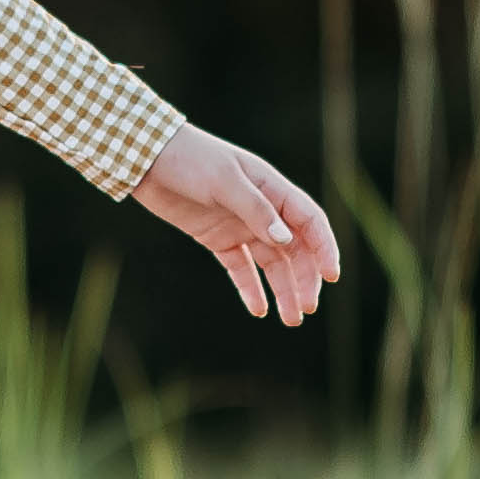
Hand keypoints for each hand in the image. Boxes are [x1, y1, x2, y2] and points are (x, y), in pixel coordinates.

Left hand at [131, 125, 340, 325]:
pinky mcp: (217, 239)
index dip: (324, 248)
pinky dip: (250, 288)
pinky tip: (258, 310)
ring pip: (271, 263)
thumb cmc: (190, 160)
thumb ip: (255, 209)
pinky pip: (240, 268)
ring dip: (283, 289)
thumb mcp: (224, 180)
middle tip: (307, 308)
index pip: (309, 222)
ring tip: (290, 319)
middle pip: (294, 249)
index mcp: (272, 188)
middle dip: (304, 278)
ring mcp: (240, 225)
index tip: (332, 276)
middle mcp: (262, 210)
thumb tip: (285, 240)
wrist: (147, 159)